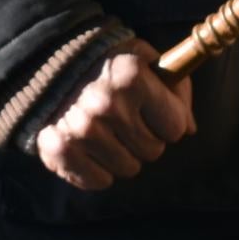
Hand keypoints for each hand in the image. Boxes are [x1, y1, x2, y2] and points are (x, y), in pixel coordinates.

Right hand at [32, 42, 196, 192]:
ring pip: (129, 169)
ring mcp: (82, 129)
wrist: (48, 63)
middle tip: (128, 121)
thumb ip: (175, 87)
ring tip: (108, 131)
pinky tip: (91, 147)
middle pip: (154, 151)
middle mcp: (107, 103)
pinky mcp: (60, 150)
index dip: (169, 121)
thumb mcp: (144, 58)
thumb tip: (190, 129)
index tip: (155, 112)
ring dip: (123, 155)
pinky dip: (98, 170)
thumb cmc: (107, 62)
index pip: (176, 127)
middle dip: (146, 138)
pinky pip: (99, 182)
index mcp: (132, 76)